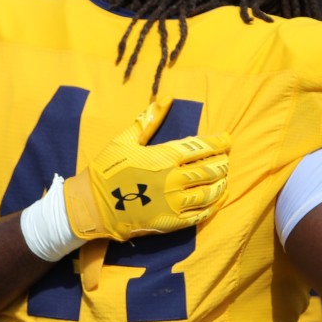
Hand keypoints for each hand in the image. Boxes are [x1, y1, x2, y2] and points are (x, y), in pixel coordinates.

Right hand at [63, 102, 230, 240]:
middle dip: (222, 162)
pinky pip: (202, 214)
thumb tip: (166, 98)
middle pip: (210, 169)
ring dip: (221, 183)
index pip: (201, 147)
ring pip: (210, 192)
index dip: (218, 142)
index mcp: (165, 157)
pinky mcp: (172, 223)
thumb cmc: (107, 170)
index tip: (227, 139)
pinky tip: (220, 198)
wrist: (93, 206)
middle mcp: (174, 180)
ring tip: (225, 177)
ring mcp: (175, 203)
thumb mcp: (124, 140)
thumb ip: (148, 120)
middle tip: (227, 158)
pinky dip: (215, 205)